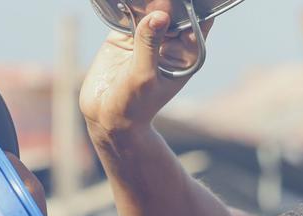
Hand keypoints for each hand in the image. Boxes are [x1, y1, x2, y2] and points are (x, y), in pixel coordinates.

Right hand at [79, 6, 209, 138]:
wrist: (105, 117)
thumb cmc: (133, 105)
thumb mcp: (144, 76)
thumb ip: (149, 44)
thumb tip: (159, 14)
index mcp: (185, 53)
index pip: (197, 20)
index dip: (191, 6)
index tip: (179, 0)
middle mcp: (169, 42)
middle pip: (174, 10)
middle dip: (168, 2)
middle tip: (157, 0)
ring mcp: (147, 37)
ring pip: (151, 8)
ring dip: (148, 1)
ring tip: (143, 0)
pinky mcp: (125, 36)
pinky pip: (128, 13)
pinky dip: (127, 4)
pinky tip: (126, 2)